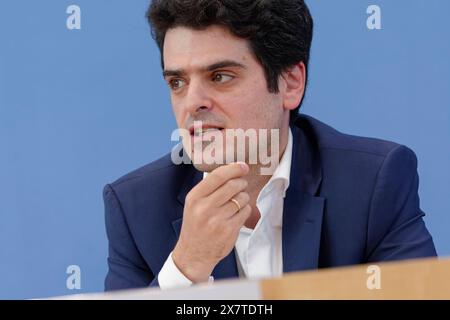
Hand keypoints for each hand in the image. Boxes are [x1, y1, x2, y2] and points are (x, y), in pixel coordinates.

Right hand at [172, 162, 250, 282]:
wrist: (194, 254)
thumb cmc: (196, 226)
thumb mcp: (194, 205)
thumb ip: (209, 188)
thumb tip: (231, 170)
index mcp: (194, 198)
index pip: (217, 176)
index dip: (233, 169)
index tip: (242, 166)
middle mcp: (204, 208)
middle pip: (233, 185)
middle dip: (241, 183)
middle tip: (241, 184)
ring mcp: (217, 220)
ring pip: (241, 198)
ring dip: (244, 197)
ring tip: (237, 202)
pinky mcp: (229, 230)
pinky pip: (246, 211)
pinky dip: (246, 210)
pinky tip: (238, 213)